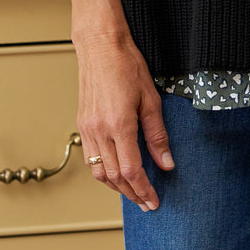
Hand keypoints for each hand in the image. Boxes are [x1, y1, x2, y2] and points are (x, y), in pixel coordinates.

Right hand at [75, 35, 173, 210]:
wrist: (101, 46)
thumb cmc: (127, 65)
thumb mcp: (151, 99)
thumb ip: (158, 134)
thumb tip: (167, 163)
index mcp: (119, 125)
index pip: (132, 170)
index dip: (144, 190)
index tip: (154, 201)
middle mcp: (100, 131)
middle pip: (115, 177)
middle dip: (132, 194)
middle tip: (147, 203)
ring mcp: (88, 128)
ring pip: (99, 172)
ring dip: (116, 187)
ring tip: (133, 192)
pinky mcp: (83, 123)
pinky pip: (90, 159)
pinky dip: (103, 172)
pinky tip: (115, 172)